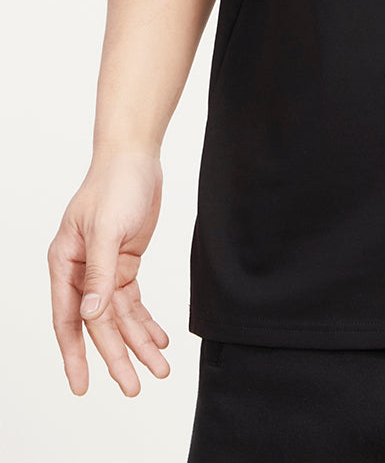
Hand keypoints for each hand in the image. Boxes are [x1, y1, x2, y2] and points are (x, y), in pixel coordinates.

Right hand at [48, 150, 169, 395]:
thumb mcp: (106, 229)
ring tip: (160, 369)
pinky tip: (159, 340)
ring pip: (120, 317)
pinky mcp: (124, 262)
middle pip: (99, 324)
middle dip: (118, 356)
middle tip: (135, 386)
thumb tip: (90, 316)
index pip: (68, 319)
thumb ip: (99, 274)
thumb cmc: (114, 185)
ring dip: (139, 342)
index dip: (75, 355)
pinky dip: (146, 320)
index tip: (82, 386)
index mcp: (64, 264)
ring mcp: (103, 269)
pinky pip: (133, 301)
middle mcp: (80, 271)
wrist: (136, 157)